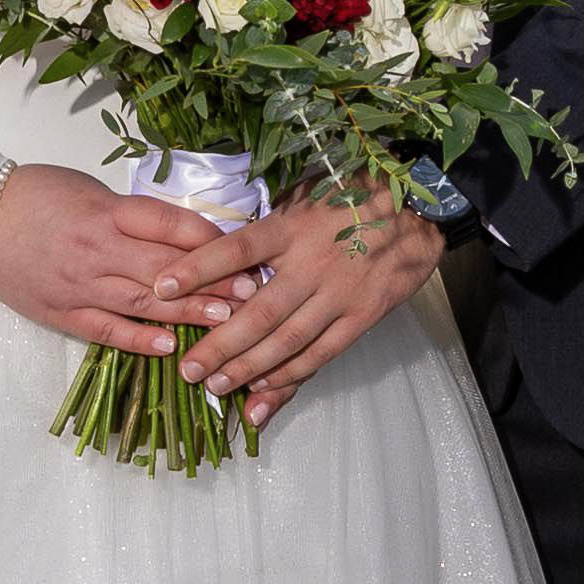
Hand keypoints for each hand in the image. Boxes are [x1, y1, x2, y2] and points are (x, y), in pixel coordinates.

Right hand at [0, 163, 234, 352]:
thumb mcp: (91, 191)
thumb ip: (135, 215)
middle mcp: (96, 249)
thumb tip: (187, 234)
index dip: (209, 240)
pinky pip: (106, 329)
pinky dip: (138, 340)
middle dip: (212, 282)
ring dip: (187, 314)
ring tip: (227, 323)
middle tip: (253, 295)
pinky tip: (169, 347)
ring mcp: (79, 285)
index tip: (245, 250)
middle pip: (164, 268)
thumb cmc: (39, 197)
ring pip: (142, 302)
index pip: (168, 225)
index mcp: (106, 212)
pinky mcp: (62, 313)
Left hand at [157, 178, 441, 430]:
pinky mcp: (363, 316)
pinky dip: (292, 375)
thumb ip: (273, 220)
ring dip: (250, 369)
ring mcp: (340, 293)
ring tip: (217, 387)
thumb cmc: (355, 194)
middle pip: (259, 311)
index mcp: (293, 226)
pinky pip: (322, 353)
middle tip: (189, 369)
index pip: (238, 248)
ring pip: (287, 340)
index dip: (198, 268)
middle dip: (220, 344)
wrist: (422, 210)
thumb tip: (231, 248)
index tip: (162, 286)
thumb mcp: (309, 191)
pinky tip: (266, 392)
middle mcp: (313, 262)